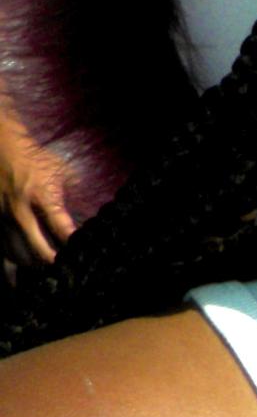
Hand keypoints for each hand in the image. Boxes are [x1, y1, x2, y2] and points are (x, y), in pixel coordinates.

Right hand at [0, 116, 75, 265]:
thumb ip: (73, 188)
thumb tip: (88, 202)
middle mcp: (21, 211)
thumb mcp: (60, 170)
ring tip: (44, 268)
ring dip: (32, 263)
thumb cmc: (33, 158)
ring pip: (16, 254)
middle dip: (53, 261)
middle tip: (64, 268)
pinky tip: (21, 263)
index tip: (83, 253)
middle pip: (38, 249)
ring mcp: (3, 217)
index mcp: (42, 198)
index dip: (73, 244)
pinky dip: (11, 258)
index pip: (62, 229)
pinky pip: (1, 246)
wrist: (1, 148)